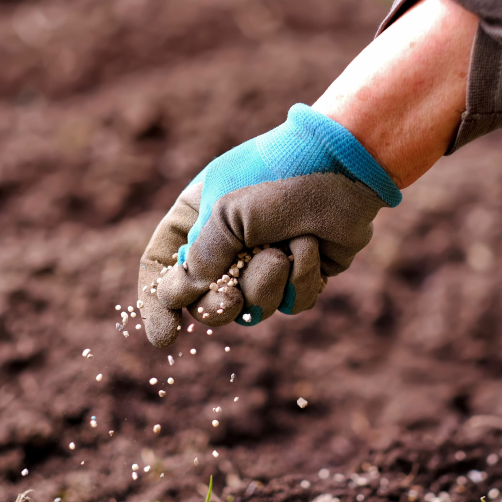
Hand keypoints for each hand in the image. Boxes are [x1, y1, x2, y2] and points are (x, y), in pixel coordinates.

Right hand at [137, 104, 400, 346]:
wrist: (344, 165)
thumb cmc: (278, 177)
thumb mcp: (225, 212)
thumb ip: (201, 258)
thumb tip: (181, 296)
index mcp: (196, 219)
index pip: (161, 267)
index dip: (157, 304)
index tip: (166, 337)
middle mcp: (227, 244)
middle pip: (205, 302)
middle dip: (219, 306)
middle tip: (230, 301)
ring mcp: (265, 261)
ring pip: (252, 308)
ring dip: (266, 284)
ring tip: (283, 250)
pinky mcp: (301, 274)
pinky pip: (291, 304)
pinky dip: (301, 279)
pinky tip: (311, 246)